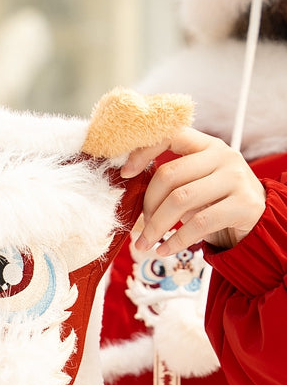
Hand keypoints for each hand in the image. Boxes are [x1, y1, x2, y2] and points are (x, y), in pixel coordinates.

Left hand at [120, 128, 265, 254]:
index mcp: (206, 145)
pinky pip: (198, 224)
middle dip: (147, 205)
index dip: (144, 151)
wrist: (258, 220)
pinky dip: (175, 241)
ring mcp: (235, 178)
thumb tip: (130, 194)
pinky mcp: (242, 205)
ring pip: (181, 200)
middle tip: (140, 228)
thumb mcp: (196, 184)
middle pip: (169, 175)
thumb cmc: (216, 202)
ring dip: (156, 227)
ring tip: (145, 244)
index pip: (171, 134)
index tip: (126, 173)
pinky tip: (164, 250)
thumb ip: (172, 181)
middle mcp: (222, 156)